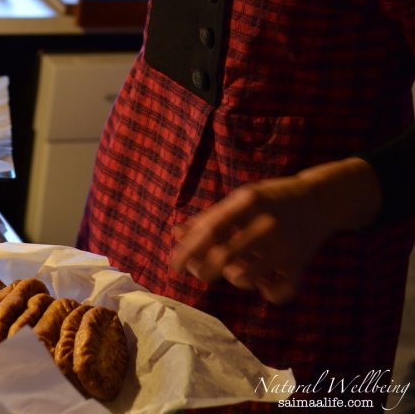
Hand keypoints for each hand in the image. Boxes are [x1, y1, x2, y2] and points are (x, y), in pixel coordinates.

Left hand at [170, 159, 381, 303]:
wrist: (320, 200)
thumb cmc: (270, 199)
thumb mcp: (240, 199)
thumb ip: (209, 217)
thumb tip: (176, 234)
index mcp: (248, 201)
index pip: (211, 228)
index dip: (188, 249)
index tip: (173, 265)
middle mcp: (267, 224)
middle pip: (224, 258)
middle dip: (203, 269)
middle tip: (197, 270)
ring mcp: (284, 247)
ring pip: (245, 279)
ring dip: (233, 277)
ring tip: (234, 266)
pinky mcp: (299, 266)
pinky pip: (276, 294)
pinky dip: (266, 292)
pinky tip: (263, 280)